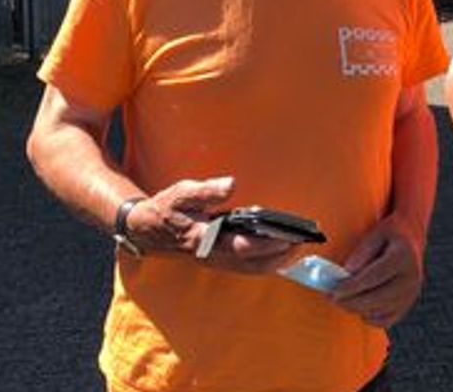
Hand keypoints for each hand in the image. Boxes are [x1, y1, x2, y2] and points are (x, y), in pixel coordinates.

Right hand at [126, 176, 298, 274]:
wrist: (148, 230)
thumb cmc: (167, 209)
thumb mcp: (183, 193)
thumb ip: (207, 190)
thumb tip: (231, 185)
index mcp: (205, 240)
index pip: (243, 247)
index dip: (267, 244)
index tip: (288, 237)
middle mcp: (214, 256)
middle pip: (254, 264)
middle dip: (281, 256)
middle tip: (304, 245)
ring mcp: (217, 261)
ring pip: (253, 269)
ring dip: (278, 261)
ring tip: (300, 249)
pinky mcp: (220, 260)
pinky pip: (248, 267)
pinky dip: (267, 263)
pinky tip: (283, 253)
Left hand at [330, 214, 425, 327]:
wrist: (411, 240)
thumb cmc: (390, 236)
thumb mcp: (376, 234)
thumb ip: (362, 253)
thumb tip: (347, 274)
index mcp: (403, 257)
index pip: (375, 276)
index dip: (353, 285)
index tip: (334, 289)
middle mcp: (411, 278)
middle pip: (378, 297)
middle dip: (351, 301)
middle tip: (332, 297)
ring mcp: (411, 295)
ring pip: (380, 311)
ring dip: (357, 308)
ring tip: (343, 299)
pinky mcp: (407, 305)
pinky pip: (385, 320)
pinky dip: (369, 317)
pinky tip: (359, 306)